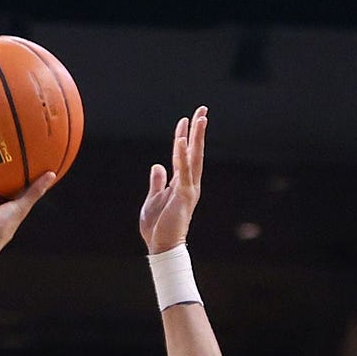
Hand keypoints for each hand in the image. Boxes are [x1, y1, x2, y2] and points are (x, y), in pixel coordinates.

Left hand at [139, 106, 206, 253]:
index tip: (186, 119)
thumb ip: (158, 182)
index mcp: (181, 183)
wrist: (161, 246)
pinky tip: (183, 141)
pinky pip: (183, 172)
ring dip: (196, 137)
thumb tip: (158, 165)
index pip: (183, 154)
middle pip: (195, 151)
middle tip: (203, 110)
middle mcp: (189, 183)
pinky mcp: (183, 196)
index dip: (184, 136)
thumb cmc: (157, 226)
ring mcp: (188, 189)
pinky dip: (183, 157)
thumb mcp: (153, 198)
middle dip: (198, 130)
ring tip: (200, 118)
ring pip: (193, 158)